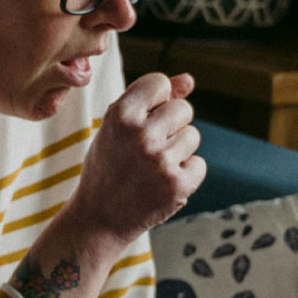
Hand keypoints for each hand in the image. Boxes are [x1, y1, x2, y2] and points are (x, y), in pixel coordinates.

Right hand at [69, 72, 206, 244]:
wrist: (98, 217)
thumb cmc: (109, 164)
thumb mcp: (117, 126)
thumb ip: (151, 99)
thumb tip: (190, 80)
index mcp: (120, 114)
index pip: (160, 82)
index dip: (156, 99)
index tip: (143, 117)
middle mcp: (140, 134)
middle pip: (183, 108)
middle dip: (171, 125)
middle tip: (146, 147)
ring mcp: (160, 161)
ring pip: (192, 136)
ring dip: (178, 150)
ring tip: (151, 166)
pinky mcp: (177, 185)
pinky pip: (199, 164)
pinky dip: (185, 174)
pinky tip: (161, 183)